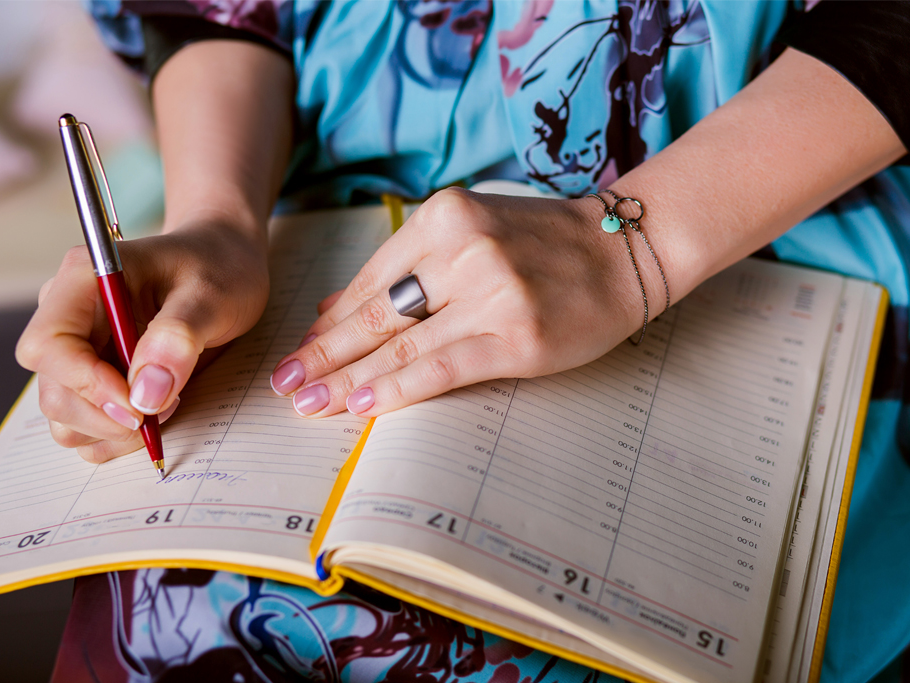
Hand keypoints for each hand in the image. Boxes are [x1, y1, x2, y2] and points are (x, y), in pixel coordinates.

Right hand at [16, 222, 268, 462]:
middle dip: (108, 415)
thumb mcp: (212, 293)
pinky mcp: (94, 377)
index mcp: (83, 280)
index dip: (86, 384)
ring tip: (169, 402)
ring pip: (64, 416)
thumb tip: (145, 394)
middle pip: (54, 391)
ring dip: (114, 430)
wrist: (226, 265)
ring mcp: (78, 351)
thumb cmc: (218, 268)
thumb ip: (178, 337)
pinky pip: (85, 425)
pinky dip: (118, 435)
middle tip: (167, 406)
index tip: (139, 404)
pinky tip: (158, 410)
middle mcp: (68, 317)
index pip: (48, 346)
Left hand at [269, 187, 663, 416]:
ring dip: (346, 378)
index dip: (330, 321)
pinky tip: (361, 407)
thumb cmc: (545, 244)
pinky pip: (441, 368)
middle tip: (284, 383)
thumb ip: (404, 267)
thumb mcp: (471, 232)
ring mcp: (491, 293)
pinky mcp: (517, 336)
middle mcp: (463, 250)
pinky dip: (396, 389)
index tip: (301, 349)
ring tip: (308, 403)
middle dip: (322, 353)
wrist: (625, 251)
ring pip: (400, 345)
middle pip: (375, 314)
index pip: (371, 280)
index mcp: (445, 218)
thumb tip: (332, 306)